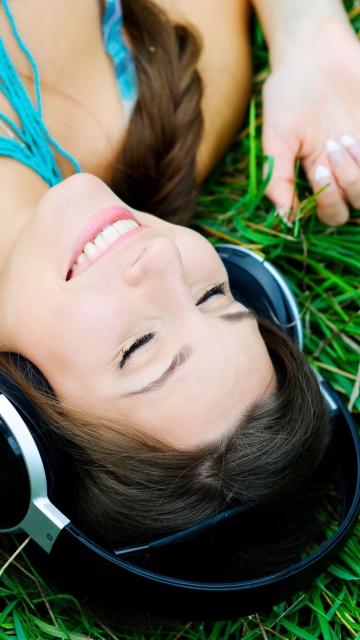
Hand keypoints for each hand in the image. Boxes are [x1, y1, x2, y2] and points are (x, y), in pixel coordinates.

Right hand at [262, 20, 359, 225]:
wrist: (313, 50)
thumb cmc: (288, 94)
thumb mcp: (276, 138)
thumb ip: (278, 178)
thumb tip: (285, 218)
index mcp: (319, 175)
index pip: (332, 212)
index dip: (330, 201)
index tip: (320, 167)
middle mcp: (346, 167)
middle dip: (351, 183)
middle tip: (335, 145)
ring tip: (349, 138)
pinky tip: (359, 135)